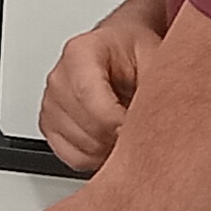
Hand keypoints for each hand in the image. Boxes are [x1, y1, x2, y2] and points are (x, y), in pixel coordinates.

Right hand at [39, 3, 164, 173]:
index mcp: (81, 52)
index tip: (142, 129)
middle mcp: (60, 78)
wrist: (122, 52)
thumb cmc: (136, 52)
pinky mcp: (50, 126)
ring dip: (111, 147)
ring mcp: (51, 104)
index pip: (89, 95)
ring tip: (129, 128)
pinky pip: (74, 158)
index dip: (118, 121)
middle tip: (144, 127)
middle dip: (119, 136)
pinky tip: (112, 137)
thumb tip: (159, 121)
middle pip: (87, 127)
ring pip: (82, 147)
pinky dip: (97, 157)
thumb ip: (154, 87)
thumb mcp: (156, 58)